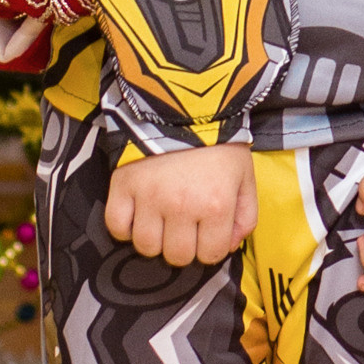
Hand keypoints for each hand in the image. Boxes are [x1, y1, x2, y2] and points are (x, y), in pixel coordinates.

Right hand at [103, 141, 256, 266]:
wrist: (183, 107)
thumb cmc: (218, 145)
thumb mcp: (245, 178)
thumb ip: (246, 216)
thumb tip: (229, 246)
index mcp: (216, 205)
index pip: (211, 254)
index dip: (211, 248)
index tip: (207, 234)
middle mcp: (181, 207)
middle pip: (177, 256)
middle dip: (184, 247)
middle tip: (184, 227)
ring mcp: (149, 198)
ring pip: (146, 246)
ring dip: (155, 239)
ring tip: (161, 220)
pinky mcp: (122, 187)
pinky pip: (117, 226)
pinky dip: (125, 227)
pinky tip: (138, 214)